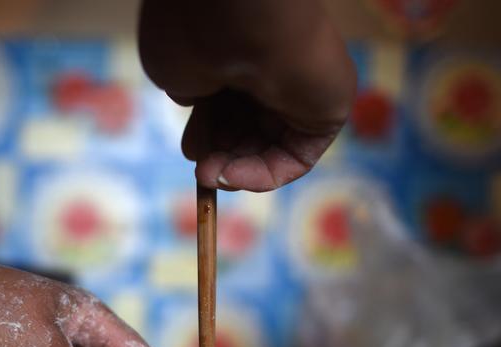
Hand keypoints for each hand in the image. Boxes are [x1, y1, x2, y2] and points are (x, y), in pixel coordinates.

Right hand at [139, 0, 355, 191]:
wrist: (240, 15)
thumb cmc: (196, 34)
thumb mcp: (173, 67)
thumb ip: (186, 90)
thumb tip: (195, 103)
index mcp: (240, 50)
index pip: (225, 102)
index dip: (206, 132)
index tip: (190, 149)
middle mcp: (274, 67)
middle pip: (247, 129)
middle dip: (218, 156)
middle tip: (200, 170)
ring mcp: (302, 90)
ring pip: (269, 147)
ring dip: (235, 170)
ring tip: (209, 175)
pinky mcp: (326, 111)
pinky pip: (297, 156)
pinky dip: (264, 174)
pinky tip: (233, 176)